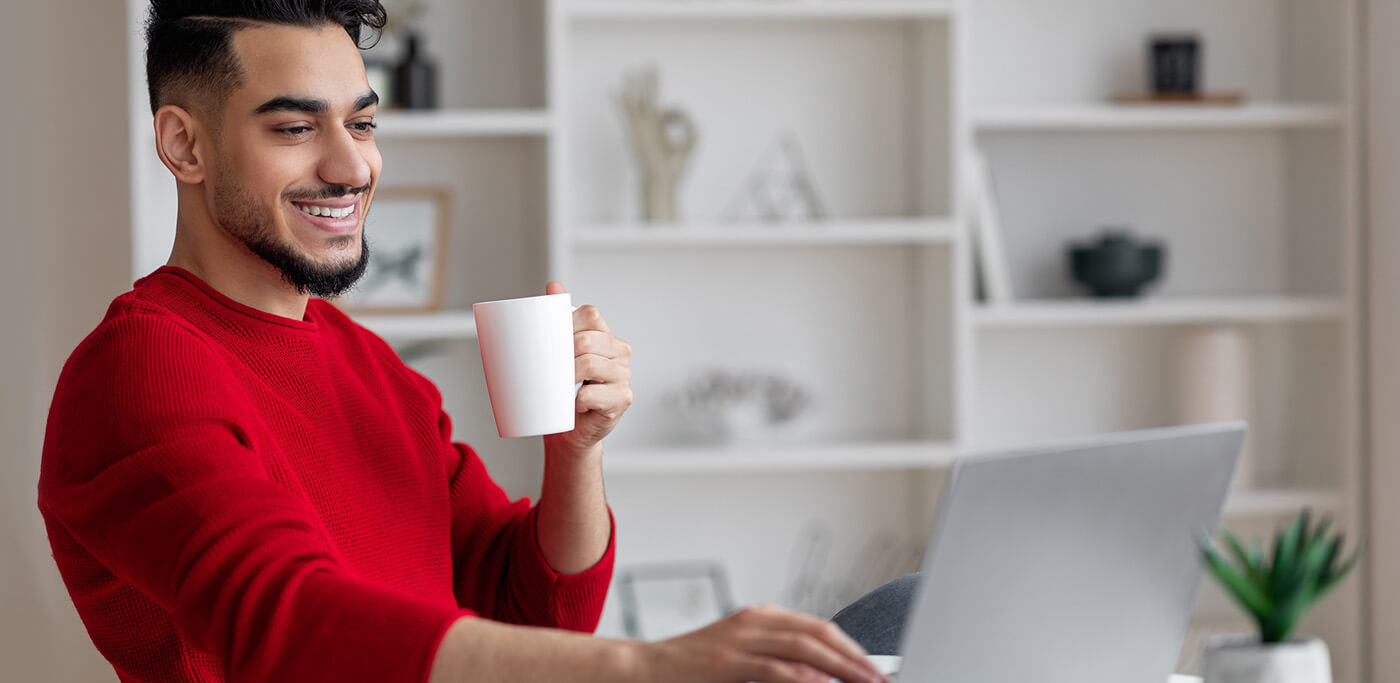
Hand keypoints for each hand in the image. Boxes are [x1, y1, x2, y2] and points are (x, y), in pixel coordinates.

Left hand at [542, 281, 632, 457]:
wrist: (570, 432)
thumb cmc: (563, 392)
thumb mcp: (560, 353)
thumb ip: (558, 317)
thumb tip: (553, 285)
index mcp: (607, 337)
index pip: (591, 315)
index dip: (567, 325)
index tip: (551, 341)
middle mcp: (620, 353)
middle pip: (587, 340)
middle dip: (563, 354)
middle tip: (550, 368)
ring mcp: (623, 376)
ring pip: (589, 364)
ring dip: (567, 377)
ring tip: (559, 386)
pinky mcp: (622, 399)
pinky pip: (592, 394)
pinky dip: (577, 400)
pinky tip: (573, 404)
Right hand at [640, 605, 886, 682]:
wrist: (643, 668)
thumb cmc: (691, 668)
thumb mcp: (739, 657)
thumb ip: (773, 659)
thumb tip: (815, 676)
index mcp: (761, 618)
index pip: (818, 627)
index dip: (850, 646)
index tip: (873, 667)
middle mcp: (755, 621)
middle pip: (819, 633)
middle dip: (854, 656)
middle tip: (880, 677)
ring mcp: (741, 639)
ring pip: (804, 647)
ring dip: (841, 667)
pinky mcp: (728, 662)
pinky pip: (775, 669)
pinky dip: (804, 677)